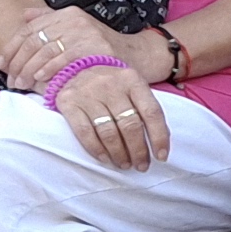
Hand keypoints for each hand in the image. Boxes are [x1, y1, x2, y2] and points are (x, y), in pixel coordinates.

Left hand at [0, 4, 127, 94]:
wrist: (138, 55)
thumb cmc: (102, 47)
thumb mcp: (77, 29)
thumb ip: (51, 21)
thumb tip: (24, 15)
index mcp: (67, 13)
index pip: (30, 28)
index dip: (11, 47)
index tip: (1, 64)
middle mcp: (75, 19)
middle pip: (34, 40)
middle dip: (17, 62)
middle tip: (10, 79)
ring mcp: (86, 32)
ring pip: (45, 51)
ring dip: (29, 70)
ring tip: (21, 84)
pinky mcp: (95, 47)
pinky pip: (63, 59)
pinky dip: (48, 70)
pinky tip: (40, 80)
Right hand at [53, 54, 170, 169]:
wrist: (74, 66)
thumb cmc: (111, 83)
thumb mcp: (131, 86)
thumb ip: (144, 107)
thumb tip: (159, 141)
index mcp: (132, 80)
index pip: (151, 112)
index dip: (159, 137)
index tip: (161, 156)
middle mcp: (111, 85)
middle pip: (130, 125)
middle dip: (138, 150)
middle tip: (141, 165)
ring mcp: (89, 93)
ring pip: (109, 132)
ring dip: (119, 153)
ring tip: (125, 164)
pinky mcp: (69, 103)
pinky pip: (85, 132)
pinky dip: (96, 149)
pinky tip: (104, 158)